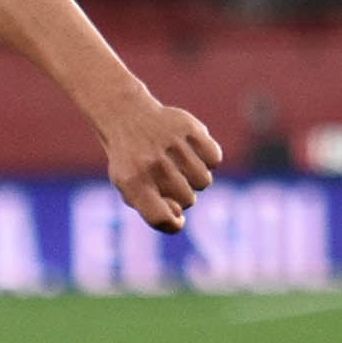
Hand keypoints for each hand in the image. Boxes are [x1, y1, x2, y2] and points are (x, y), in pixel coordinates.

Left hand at [100, 93, 222, 232]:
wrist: (127, 119)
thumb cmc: (133, 163)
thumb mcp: (131, 189)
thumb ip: (153, 209)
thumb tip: (179, 215)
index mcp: (131, 182)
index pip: (161, 217)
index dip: (172, 223)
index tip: (174, 216)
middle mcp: (151, 163)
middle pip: (188, 200)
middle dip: (181, 195)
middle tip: (167, 178)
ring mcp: (170, 143)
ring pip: (203, 181)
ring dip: (195, 178)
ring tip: (179, 165)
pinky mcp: (188, 127)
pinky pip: (214, 158)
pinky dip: (208, 159)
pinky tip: (191, 151)